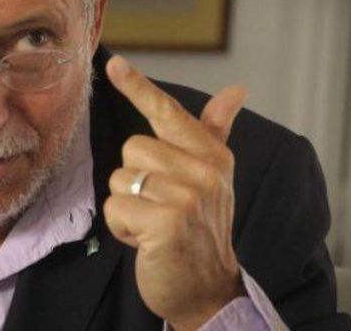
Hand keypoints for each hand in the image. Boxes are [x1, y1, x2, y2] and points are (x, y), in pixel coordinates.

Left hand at [104, 55, 247, 329]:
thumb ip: (214, 132)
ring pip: (121, 177)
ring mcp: (186, 196)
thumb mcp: (213, 178)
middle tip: (160, 207)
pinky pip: (115, 206)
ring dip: (128, 205)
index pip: (169, 112)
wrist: (207, 287)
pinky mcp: (166, 222)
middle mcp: (203, 172)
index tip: (115, 63)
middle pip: (133, 148)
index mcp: (212, 156)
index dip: (138, 87)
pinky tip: (146, 241)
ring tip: (154, 224)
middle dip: (136, 181)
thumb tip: (236, 89)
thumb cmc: (202, 228)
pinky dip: (122, 227)